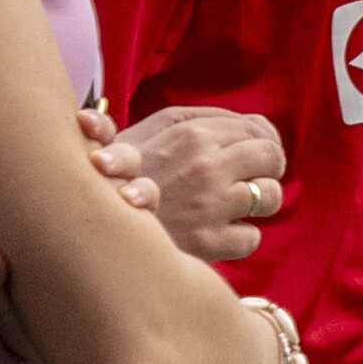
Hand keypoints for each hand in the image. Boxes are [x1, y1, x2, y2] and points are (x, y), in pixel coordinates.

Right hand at [97, 104, 285, 259]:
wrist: (90, 220)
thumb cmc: (118, 174)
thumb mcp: (148, 130)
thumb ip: (198, 121)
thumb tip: (255, 124)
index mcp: (191, 133)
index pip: (257, 129)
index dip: (262, 141)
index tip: (253, 155)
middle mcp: (206, 165)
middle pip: (272, 157)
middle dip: (268, 168)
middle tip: (253, 178)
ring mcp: (210, 205)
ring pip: (270, 196)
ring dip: (259, 202)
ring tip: (237, 205)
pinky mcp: (209, 243)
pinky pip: (252, 237)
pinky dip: (239, 237)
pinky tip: (219, 232)